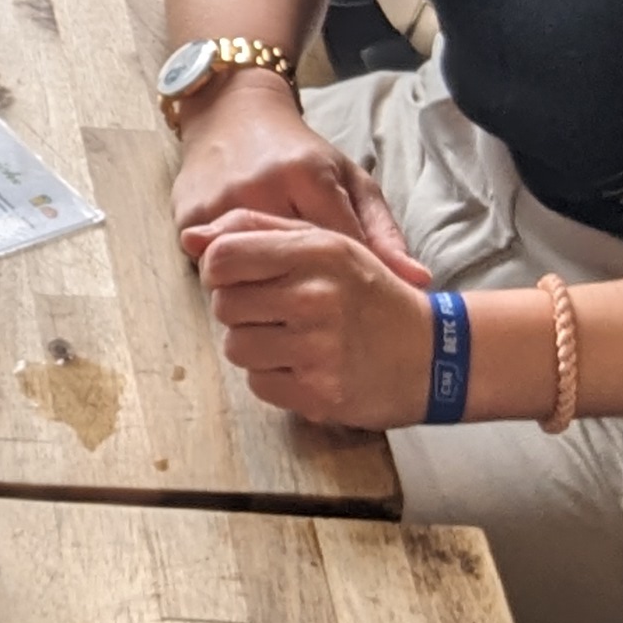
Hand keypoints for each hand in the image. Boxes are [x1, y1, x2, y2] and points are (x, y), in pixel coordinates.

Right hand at [166, 78, 430, 285]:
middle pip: (288, 269)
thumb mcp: (348, 180)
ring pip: (246, 275)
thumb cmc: (298, 152)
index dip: (349, 282)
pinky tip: (243, 272)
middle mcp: (260, 187)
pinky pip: (211, 267)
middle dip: (303, 290)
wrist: (230, 114)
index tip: (355, 298)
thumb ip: (383, 232)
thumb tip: (418, 281)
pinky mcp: (187, 216)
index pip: (337, 249)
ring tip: (277, 289)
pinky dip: (230, 276)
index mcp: (306, 175)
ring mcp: (219, 203)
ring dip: (262, 287)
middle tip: (314, 303)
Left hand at [188, 209, 436, 424]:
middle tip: (276, 311)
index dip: (219, 269)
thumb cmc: (369, 294)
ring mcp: (319, 348)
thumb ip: (256, 230)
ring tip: (294, 339)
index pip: (223, 257)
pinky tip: (306, 365)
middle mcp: (317, 297)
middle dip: (240, 309)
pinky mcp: (319, 392)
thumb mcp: (325, 243)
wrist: (433, 355)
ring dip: (255, 346)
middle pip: (223, 305)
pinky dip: (273, 378)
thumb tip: (190, 238)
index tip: (240, 277)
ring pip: (236, 347)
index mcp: (318, 251)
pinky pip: (257, 384)